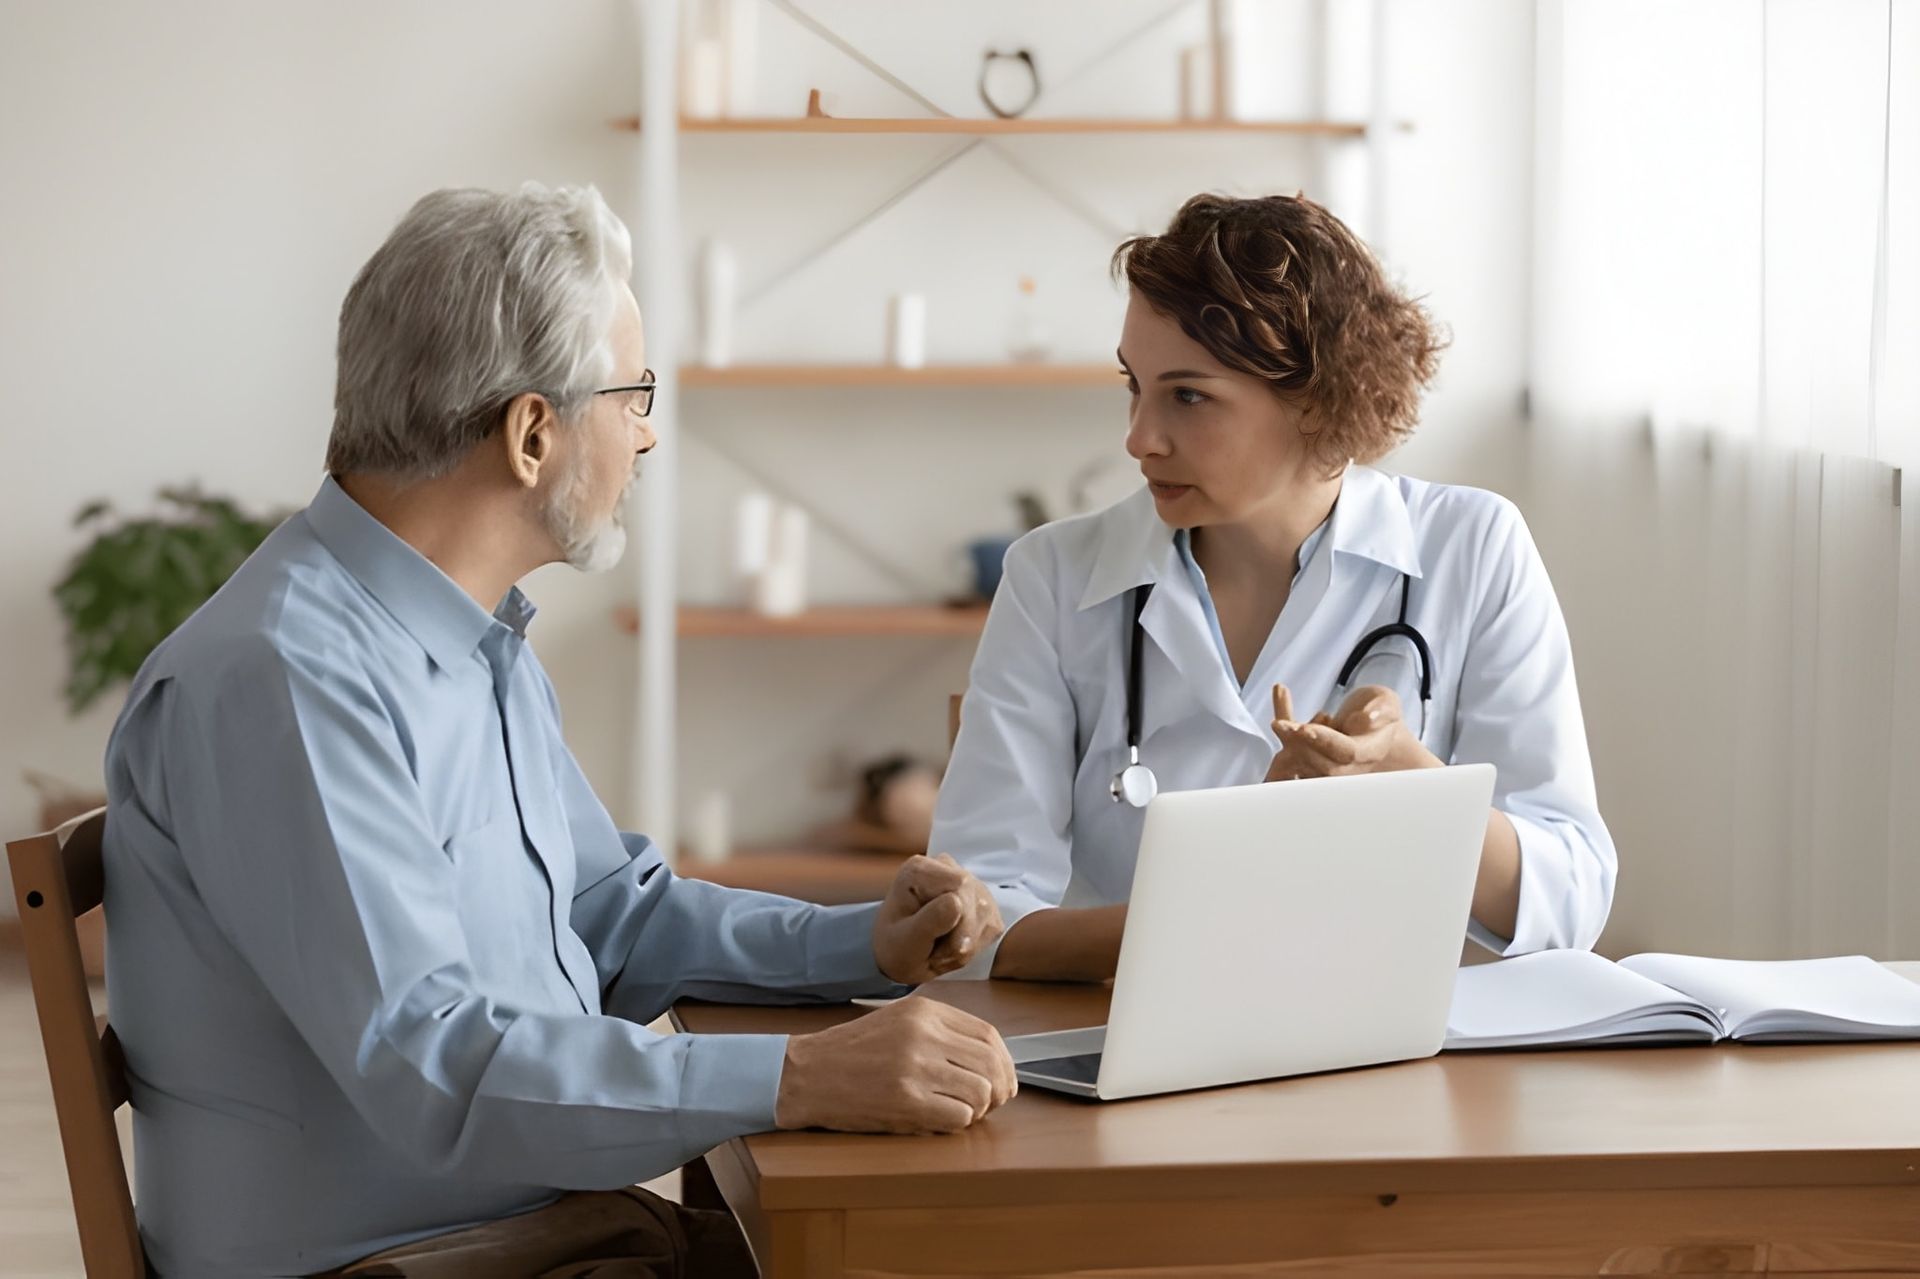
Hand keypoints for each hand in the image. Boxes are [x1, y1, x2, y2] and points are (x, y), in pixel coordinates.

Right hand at [773, 995, 1016, 1133]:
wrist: (806, 1074)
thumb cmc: (852, 1053)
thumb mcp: (899, 1022)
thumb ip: (941, 1033)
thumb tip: (989, 1060)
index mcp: (925, 1011)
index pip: (988, 1035)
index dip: (1004, 1062)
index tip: (1003, 1079)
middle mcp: (924, 1034)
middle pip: (991, 1064)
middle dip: (999, 1089)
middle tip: (991, 1103)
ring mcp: (915, 1067)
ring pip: (981, 1092)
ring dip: (977, 1109)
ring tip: (957, 1111)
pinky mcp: (906, 1101)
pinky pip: (959, 1116)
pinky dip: (957, 1123)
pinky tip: (938, 1120)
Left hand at [872, 854, 1004, 983]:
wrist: (902, 957)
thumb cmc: (896, 947)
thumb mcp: (905, 941)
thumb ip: (929, 920)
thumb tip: (956, 901)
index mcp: (920, 870)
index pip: (960, 885)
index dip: (955, 919)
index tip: (933, 939)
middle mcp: (946, 869)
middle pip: (976, 901)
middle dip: (960, 937)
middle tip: (934, 955)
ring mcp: (967, 884)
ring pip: (986, 916)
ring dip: (966, 945)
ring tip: (940, 951)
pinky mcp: (982, 902)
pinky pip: (992, 927)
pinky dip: (975, 946)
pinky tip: (953, 947)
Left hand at [1263, 683, 1432, 780]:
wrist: (1373, 724)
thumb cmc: (1382, 712)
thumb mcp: (1388, 703)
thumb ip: (1382, 710)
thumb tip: (1367, 719)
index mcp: (1369, 752)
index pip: (1346, 753)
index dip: (1324, 742)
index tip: (1305, 728)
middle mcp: (1347, 764)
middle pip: (1320, 764)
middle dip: (1299, 745)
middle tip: (1282, 725)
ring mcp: (1326, 763)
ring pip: (1301, 761)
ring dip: (1286, 740)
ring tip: (1279, 719)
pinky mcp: (1309, 756)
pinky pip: (1291, 746)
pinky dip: (1282, 724)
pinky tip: (1281, 691)